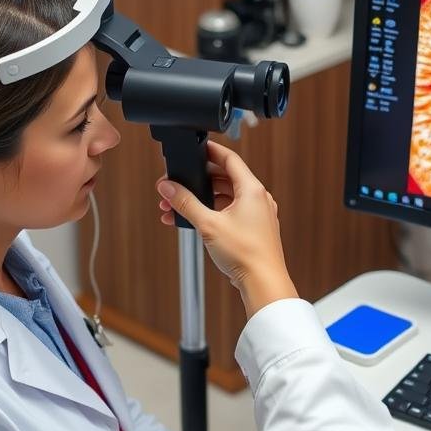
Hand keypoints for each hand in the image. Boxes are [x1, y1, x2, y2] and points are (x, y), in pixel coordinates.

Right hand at [156, 141, 297, 317]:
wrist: (263, 283)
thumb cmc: (245, 253)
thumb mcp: (208, 224)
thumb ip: (185, 203)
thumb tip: (168, 188)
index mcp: (252, 189)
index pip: (229, 159)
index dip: (210, 151)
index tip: (195, 147)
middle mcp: (257, 198)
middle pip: (224, 178)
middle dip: (197, 182)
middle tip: (176, 184)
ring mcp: (257, 214)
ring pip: (224, 197)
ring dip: (201, 200)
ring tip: (176, 206)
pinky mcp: (253, 229)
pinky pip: (229, 212)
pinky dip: (211, 213)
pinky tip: (191, 220)